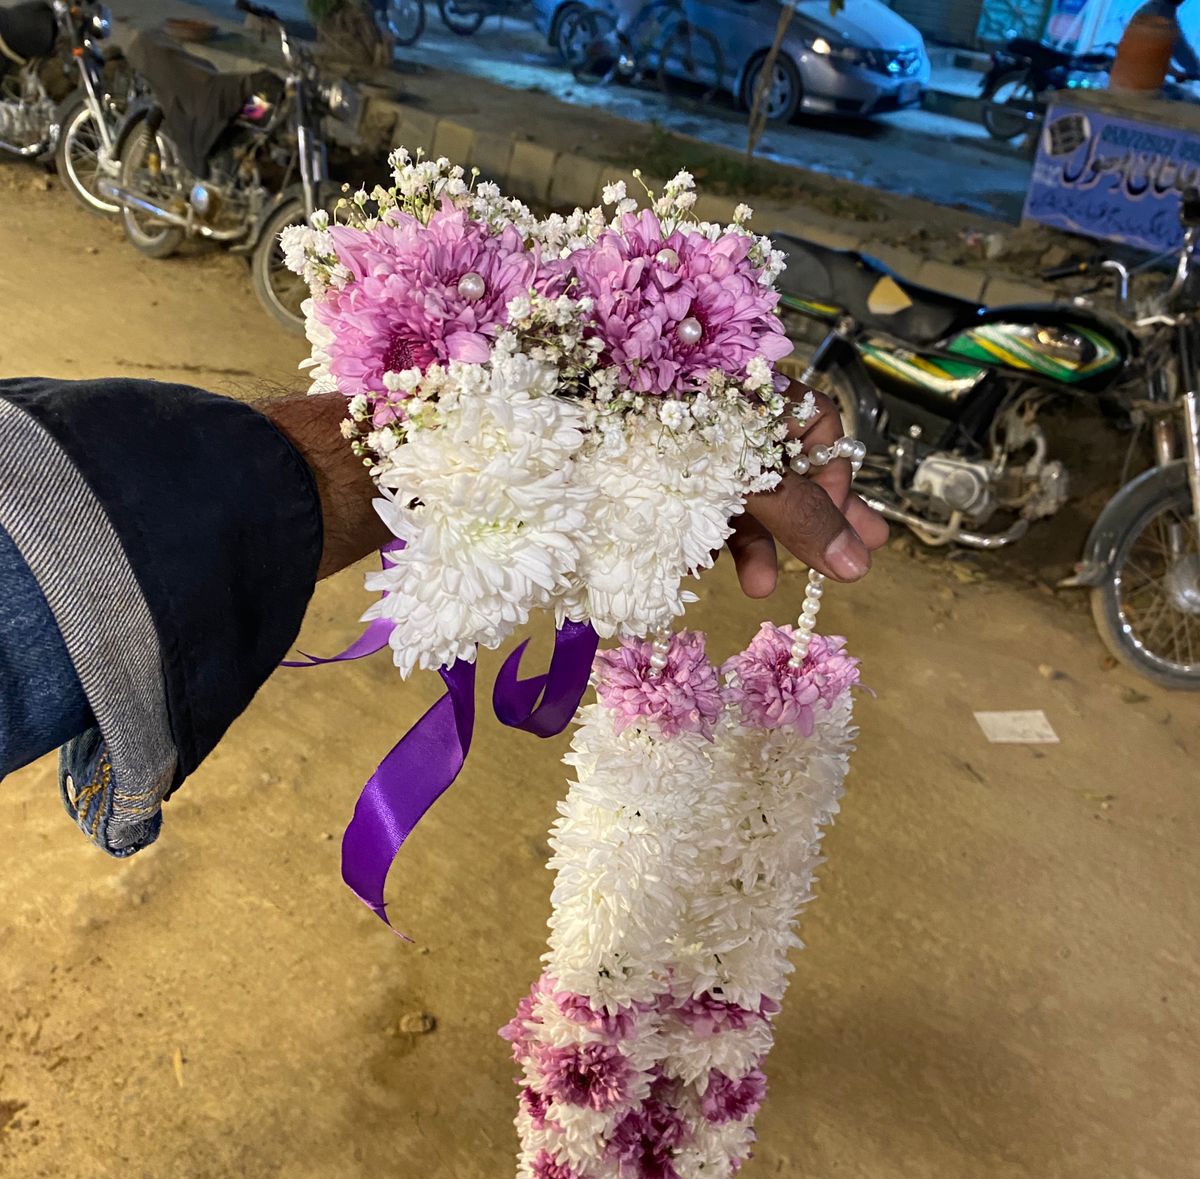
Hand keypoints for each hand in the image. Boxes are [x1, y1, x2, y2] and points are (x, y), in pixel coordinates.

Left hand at [268, 384, 888, 588]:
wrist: (422, 448)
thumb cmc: (551, 427)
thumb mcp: (681, 463)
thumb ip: (777, 500)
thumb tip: (860, 559)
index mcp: (692, 353)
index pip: (791, 407)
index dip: (829, 472)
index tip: (853, 540)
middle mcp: (669, 381)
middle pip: (765, 441)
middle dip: (810, 507)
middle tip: (851, 569)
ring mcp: (630, 423)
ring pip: (717, 473)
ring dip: (757, 530)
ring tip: (764, 589)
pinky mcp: (593, 460)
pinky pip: (667, 491)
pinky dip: (696, 530)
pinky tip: (715, 572)